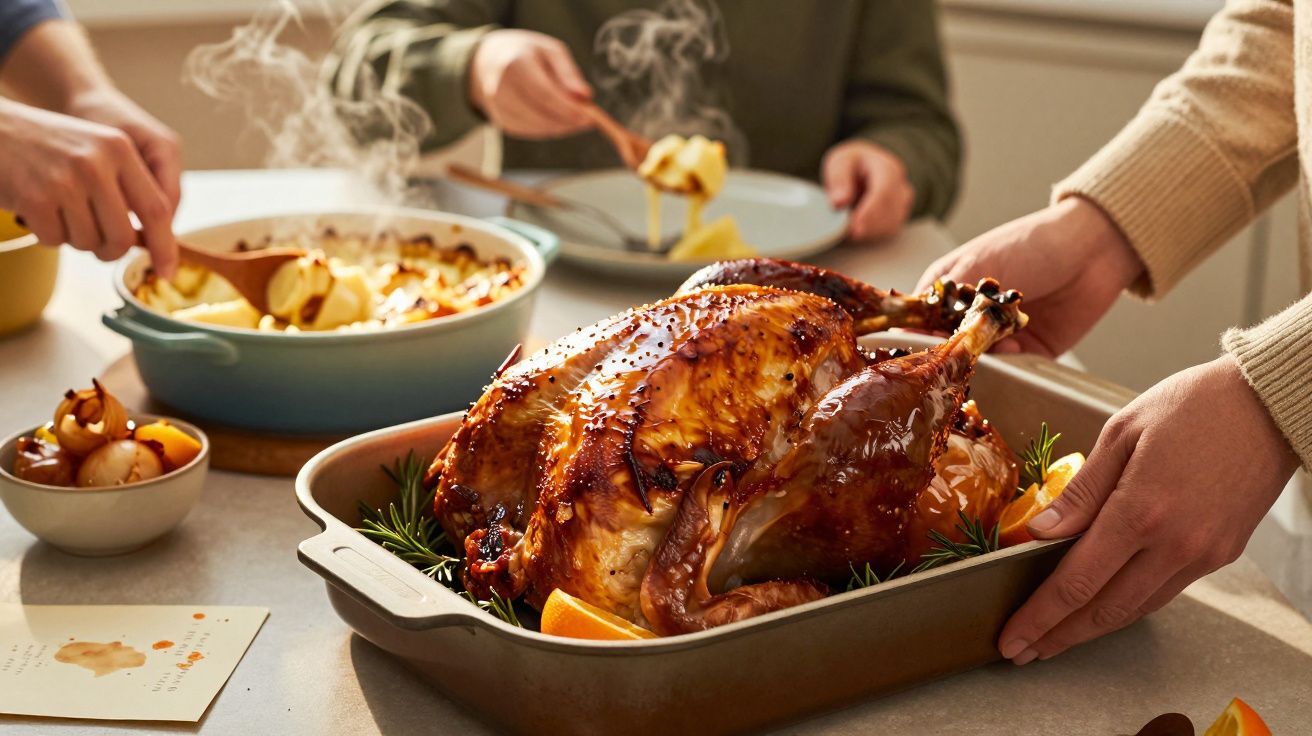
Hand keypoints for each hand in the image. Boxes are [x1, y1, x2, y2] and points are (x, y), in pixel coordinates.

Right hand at [0, 98, 178, 275]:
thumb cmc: (49, 147)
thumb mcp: (96, 150)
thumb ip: (129, 188)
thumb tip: (155, 242)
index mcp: (119, 149)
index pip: (157, 210)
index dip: (164, 247)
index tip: (167, 271)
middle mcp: (96, 163)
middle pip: (123, 237)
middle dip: (111, 250)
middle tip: (98, 243)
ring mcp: (64, 181)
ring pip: (89, 242)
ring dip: (75, 238)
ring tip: (59, 210)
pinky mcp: (34, 198)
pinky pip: (55, 240)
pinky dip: (47, 234)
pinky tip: (37, 208)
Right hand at [468, 29, 592, 138]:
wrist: (489, 61)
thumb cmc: (527, 54)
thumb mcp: (550, 51)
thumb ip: (568, 73)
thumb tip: (585, 96)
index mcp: (514, 64)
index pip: (543, 93)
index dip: (567, 108)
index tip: (588, 116)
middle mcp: (500, 87)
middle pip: (539, 114)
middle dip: (567, 121)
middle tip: (588, 121)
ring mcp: (497, 107)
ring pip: (536, 127)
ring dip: (560, 127)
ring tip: (576, 119)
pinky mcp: (501, 121)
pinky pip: (530, 132)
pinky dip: (549, 129)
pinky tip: (559, 120)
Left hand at [822, 140, 913, 240]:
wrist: (862, 171)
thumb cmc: (851, 166)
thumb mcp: (839, 163)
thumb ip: (839, 179)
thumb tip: (839, 202)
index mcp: (888, 168)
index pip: (884, 192)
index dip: (870, 212)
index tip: (854, 229)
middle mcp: (901, 187)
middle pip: (888, 213)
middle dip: (866, 227)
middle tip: (842, 234)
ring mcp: (902, 206)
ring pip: (889, 226)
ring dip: (866, 233)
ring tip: (843, 229)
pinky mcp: (897, 220)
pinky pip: (886, 234)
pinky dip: (868, 237)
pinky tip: (852, 234)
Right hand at [914, 197, 1142, 355]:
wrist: (1093, 248)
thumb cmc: (1031, 243)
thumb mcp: (979, 262)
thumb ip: (947, 297)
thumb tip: (916, 328)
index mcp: (951, 288)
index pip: (919, 318)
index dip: (915, 334)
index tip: (916, 346)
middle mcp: (971, 314)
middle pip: (946, 346)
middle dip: (949, 352)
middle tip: (954, 354)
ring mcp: (999, 334)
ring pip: (976, 361)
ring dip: (981, 358)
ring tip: (990, 345)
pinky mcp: (1028, 350)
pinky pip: (1010, 368)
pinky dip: (1008, 363)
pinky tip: (1014, 346)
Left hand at [998, 355, 1298, 663]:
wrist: (1270, 404)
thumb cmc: (1194, 405)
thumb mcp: (1121, 433)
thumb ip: (1081, 491)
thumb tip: (1042, 533)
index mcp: (1141, 511)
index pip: (1076, 582)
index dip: (1039, 616)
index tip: (1011, 638)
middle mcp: (1175, 543)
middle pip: (1105, 609)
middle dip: (1058, 636)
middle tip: (1022, 651)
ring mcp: (1203, 553)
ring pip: (1136, 608)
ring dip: (1091, 628)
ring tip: (1054, 636)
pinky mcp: (1222, 553)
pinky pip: (1165, 591)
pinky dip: (1128, 604)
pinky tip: (1102, 604)